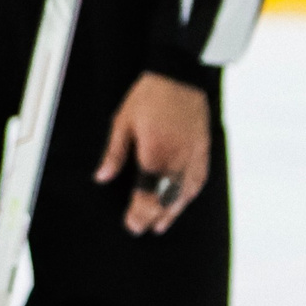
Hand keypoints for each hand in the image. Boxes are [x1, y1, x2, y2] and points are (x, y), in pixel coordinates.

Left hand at [96, 72, 211, 234]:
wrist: (179, 76)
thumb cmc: (148, 96)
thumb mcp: (122, 121)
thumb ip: (114, 153)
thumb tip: (101, 177)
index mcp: (154, 152)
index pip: (146, 193)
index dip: (139, 213)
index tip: (131, 224)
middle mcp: (176, 159)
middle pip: (165, 199)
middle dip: (153, 217)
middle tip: (141, 229)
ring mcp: (193, 156)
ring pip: (184, 194)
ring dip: (172, 212)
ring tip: (160, 225)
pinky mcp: (203, 151)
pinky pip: (199, 181)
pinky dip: (189, 196)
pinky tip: (182, 203)